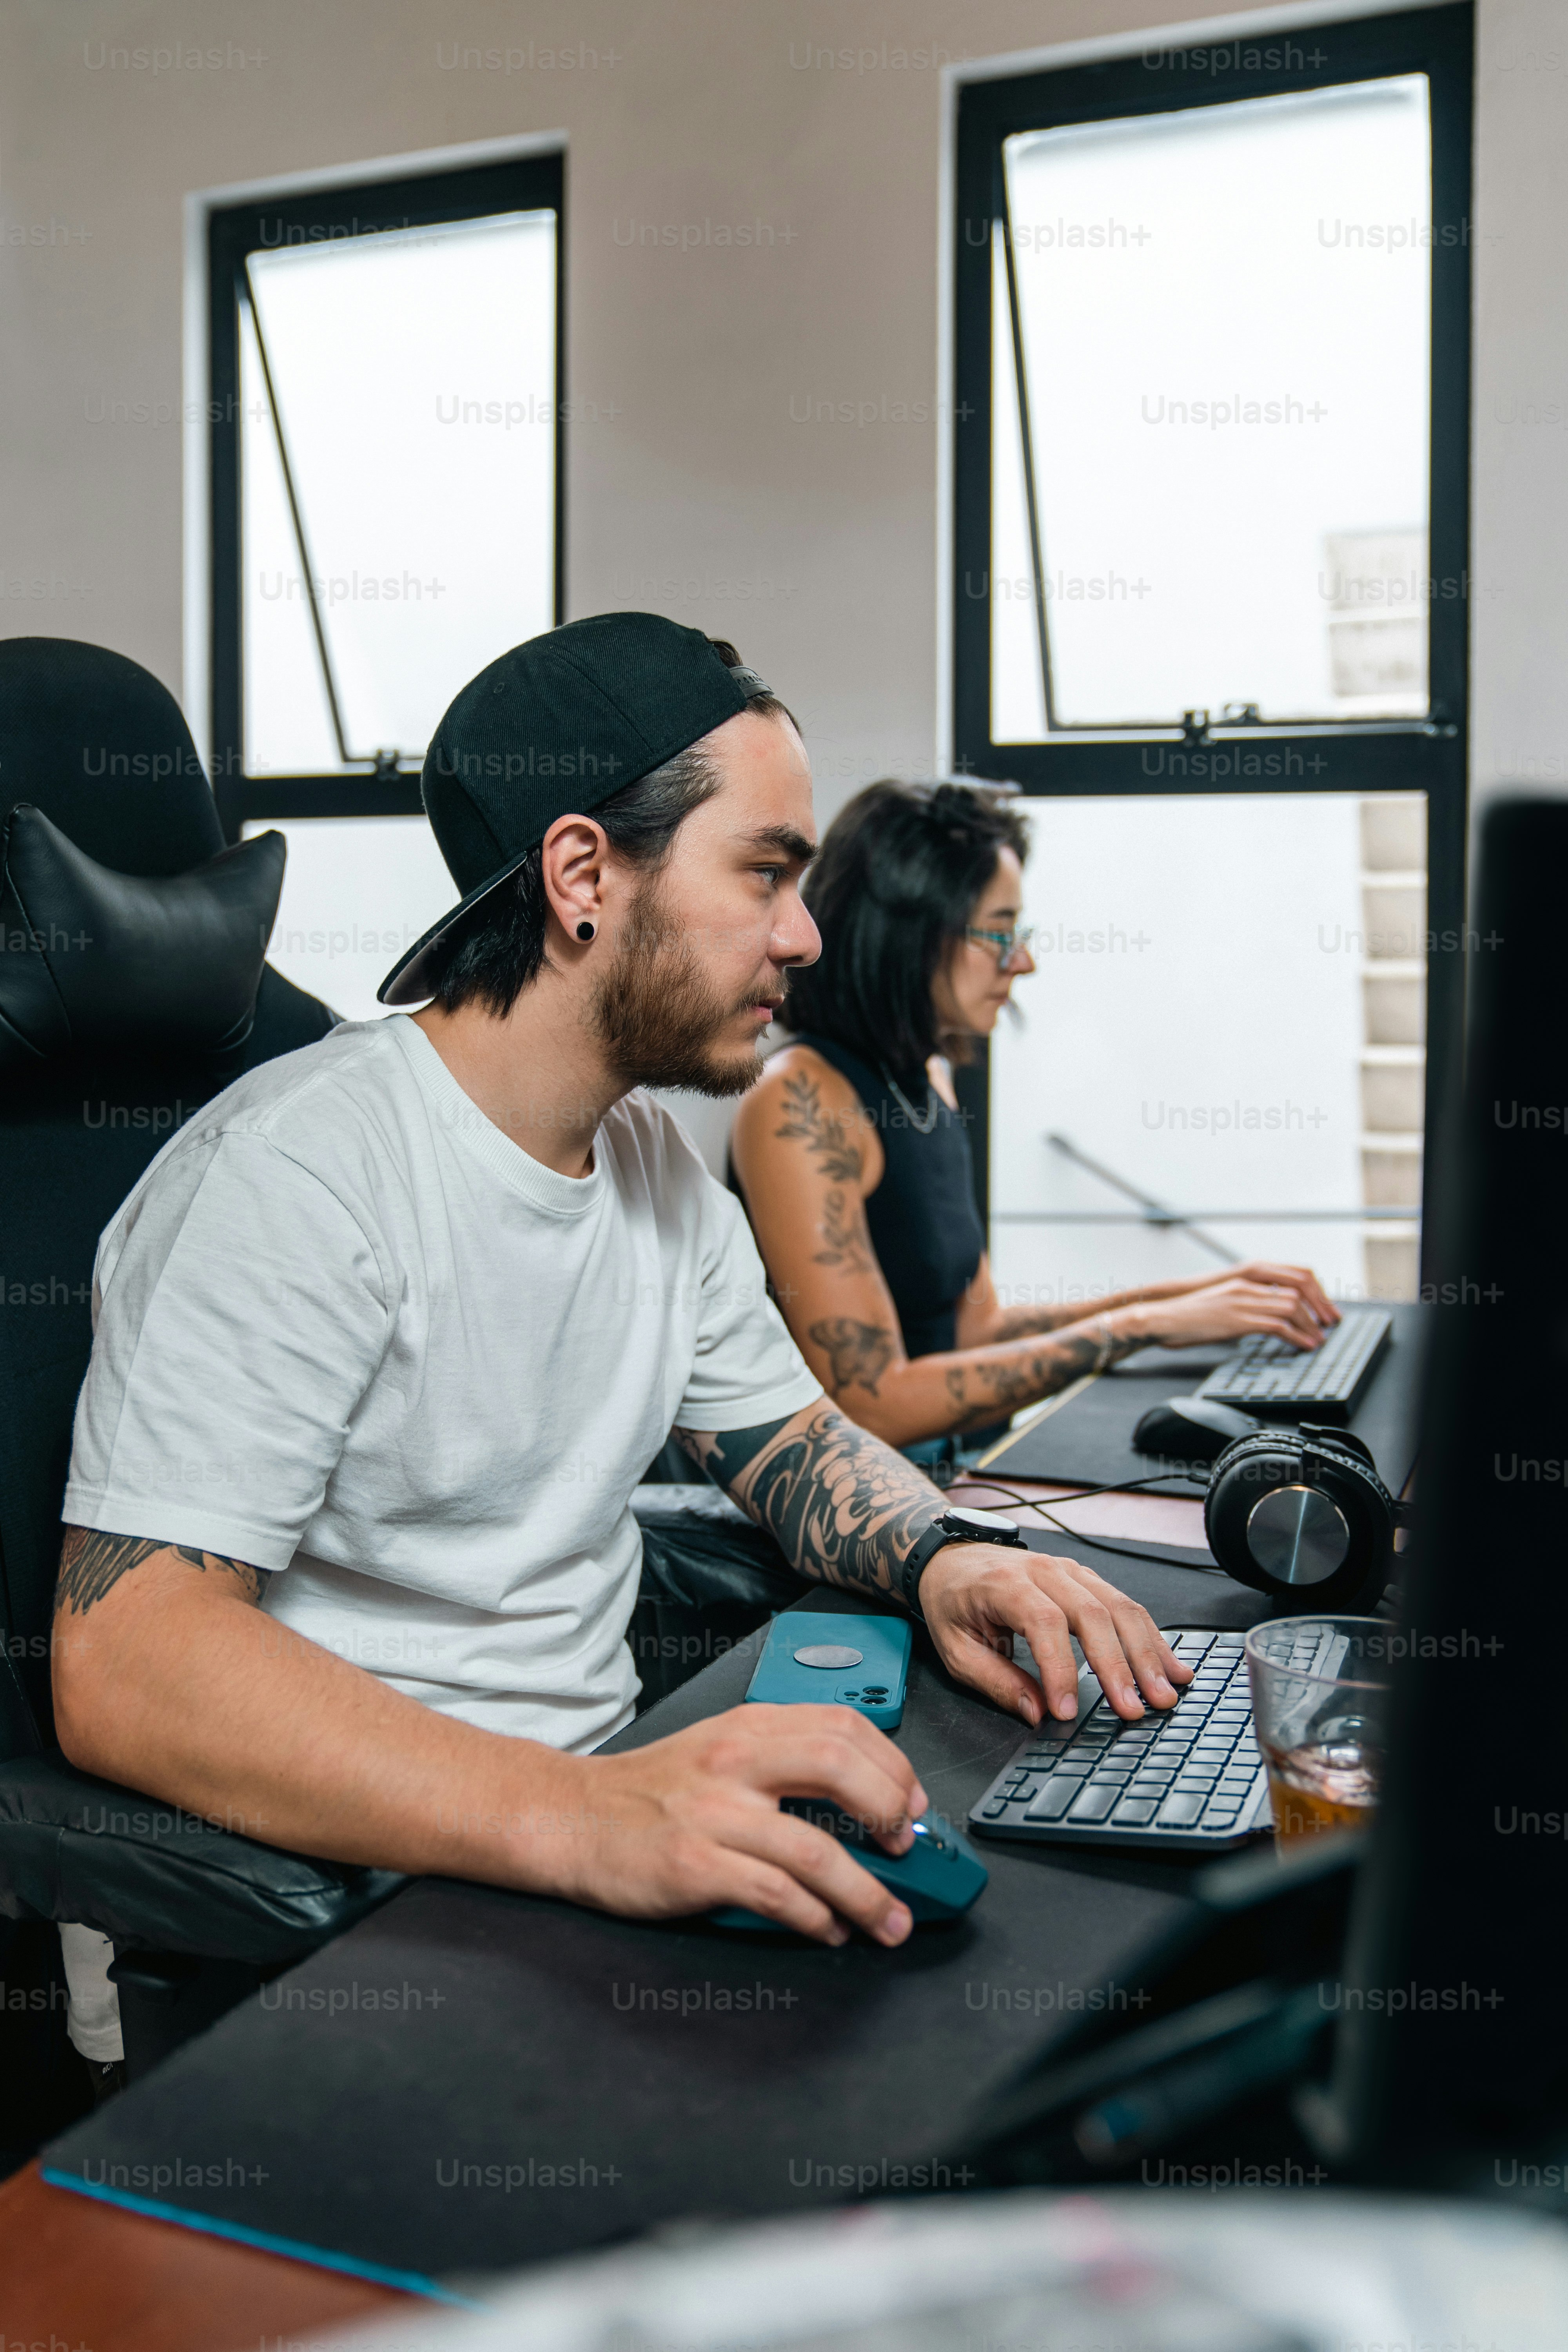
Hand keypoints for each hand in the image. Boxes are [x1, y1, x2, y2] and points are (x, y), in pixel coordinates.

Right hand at [563, 1704, 926, 1947]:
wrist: (569, 1817)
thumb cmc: (648, 1791)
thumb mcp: (718, 1749)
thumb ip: (781, 1761)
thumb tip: (862, 1796)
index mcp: (747, 1727)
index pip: (843, 1726)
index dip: (893, 1765)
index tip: (912, 1804)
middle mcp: (735, 1760)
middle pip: (840, 1768)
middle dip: (890, 1812)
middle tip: (907, 1849)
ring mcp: (714, 1813)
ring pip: (816, 1848)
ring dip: (867, 1892)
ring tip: (890, 1920)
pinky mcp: (694, 1865)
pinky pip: (775, 1893)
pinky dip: (814, 1917)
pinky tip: (828, 1928)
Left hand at [918, 1542, 1193, 1726]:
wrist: (951, 1559)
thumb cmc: (953, 1602)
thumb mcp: (956, 1648)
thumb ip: (996, 1682)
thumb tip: (1037, 1714)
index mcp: (1005, 1584)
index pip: (1043, 1623)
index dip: (1060, 1669)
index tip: (1068, 1710)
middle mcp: (1044, 1570)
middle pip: (1092, 1613)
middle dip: (1119, 1666)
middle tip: (1134, 1708)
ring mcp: (1070, 1572)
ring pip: (1119, 1607)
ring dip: (1146, 1653)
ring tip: (1165, 1691)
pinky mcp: (1086, 1580)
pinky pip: (1125, 1605)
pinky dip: (1151, 1637)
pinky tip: (1171, 1664)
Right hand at [1130, 1272, 1330, 1354]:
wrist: (1163, 1318)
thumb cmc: (1188, 1316)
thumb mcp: (1222, 1305)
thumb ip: (1245, 1305)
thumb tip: (1266, 1319)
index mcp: (1245, 1281)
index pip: (1292, 1278)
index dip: (1314, 1294)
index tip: (1324, 1311)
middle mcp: (1248, 1287)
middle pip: (1297, 1291)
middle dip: (1319, 1309)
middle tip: (1329, 1326)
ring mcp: (1243, 1302)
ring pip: (1291, 1306)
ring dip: (1310, 1325)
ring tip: (1318, 1339)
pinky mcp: (1238, 1320)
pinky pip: (1277, 1326)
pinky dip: (1296, 1337)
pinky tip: (1304, 1346)